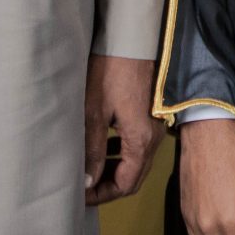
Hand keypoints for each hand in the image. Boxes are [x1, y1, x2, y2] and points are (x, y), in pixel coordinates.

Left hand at [84, 53, 163, 206]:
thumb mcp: (94, 112)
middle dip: (107, 186)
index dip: (101, 195)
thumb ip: (92, 150)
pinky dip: (121, 154)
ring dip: (114, 170)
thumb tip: (87, 181)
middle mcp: (153, 138)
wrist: (131, 39)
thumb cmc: (111, 71)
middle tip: (83, 186)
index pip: (125, 185)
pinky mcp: (151, 115)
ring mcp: (154, 126)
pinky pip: (137, 146)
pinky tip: (103, 146)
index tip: (79, 195)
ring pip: (136, 162)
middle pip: (133, 177)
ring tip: (89, 169)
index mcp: (140, 141)